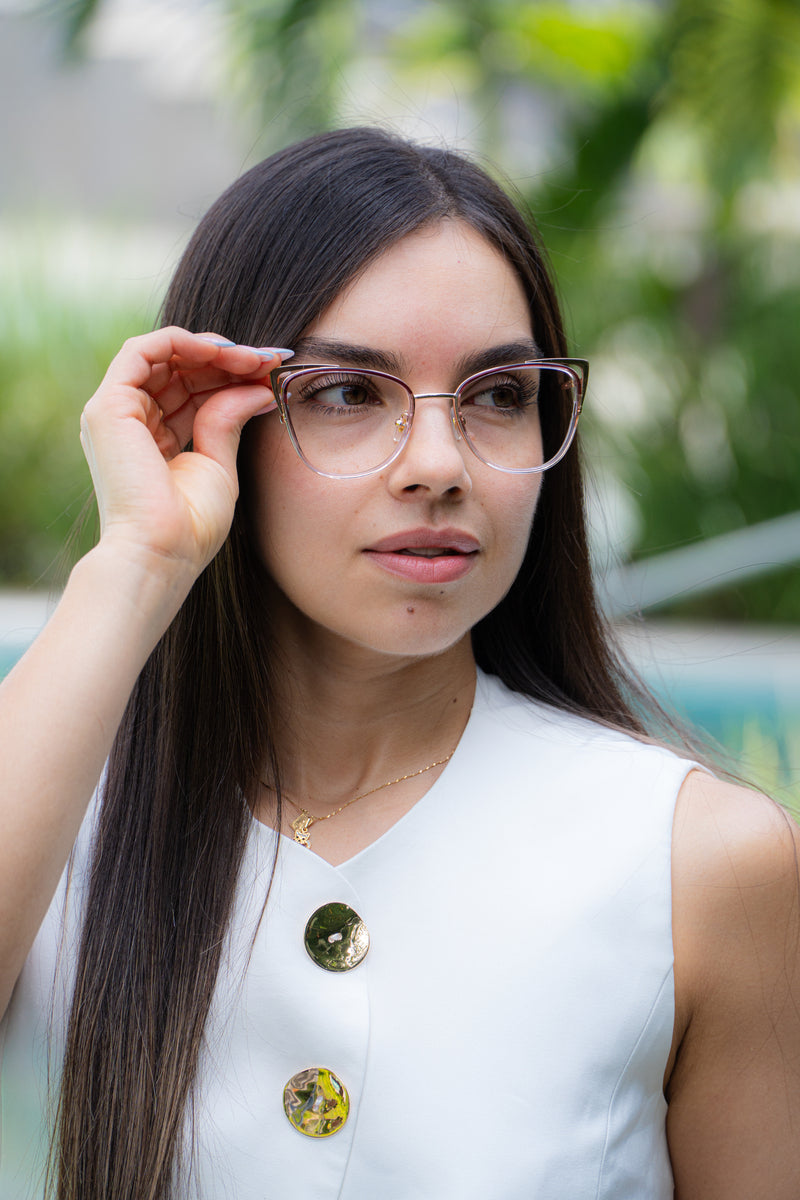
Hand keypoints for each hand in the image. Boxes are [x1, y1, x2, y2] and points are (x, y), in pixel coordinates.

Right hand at [79, 326, 284, 581]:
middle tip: (270, 361)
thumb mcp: (219, 464)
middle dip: (228, 360)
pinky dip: (183, 342)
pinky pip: (143, 350)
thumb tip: (261, 388)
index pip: (192, 389)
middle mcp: (130, 421)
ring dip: (212, 350)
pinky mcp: (109, 406)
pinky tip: (222, 353)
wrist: (162, 553)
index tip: (271, 372)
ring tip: (253, 359)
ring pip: (164, 355)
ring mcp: (116, 412)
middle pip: (180, 369)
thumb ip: (230, 419)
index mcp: (151, 438)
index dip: (231, 375)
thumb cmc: (190, 526)